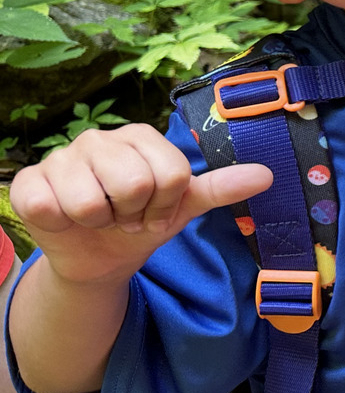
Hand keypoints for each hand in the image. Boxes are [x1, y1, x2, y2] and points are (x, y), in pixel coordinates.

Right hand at [12, 125, 273, 285]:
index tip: (155, 211)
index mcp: (141, 136)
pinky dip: (63, 224)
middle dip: (133, 214)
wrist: (100, 256)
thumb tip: (267, 175)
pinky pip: (50, 208)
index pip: (173, 174)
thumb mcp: (185, 206)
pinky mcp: (28, 182)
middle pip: (135, 184)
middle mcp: (100, 138)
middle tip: (126, 216)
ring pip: (91, 201)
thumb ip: (221, 188)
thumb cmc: (142, 221)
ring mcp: (61, 157)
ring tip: (99, 218)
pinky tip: (66, 220)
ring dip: (99, 222)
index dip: (165, 205)